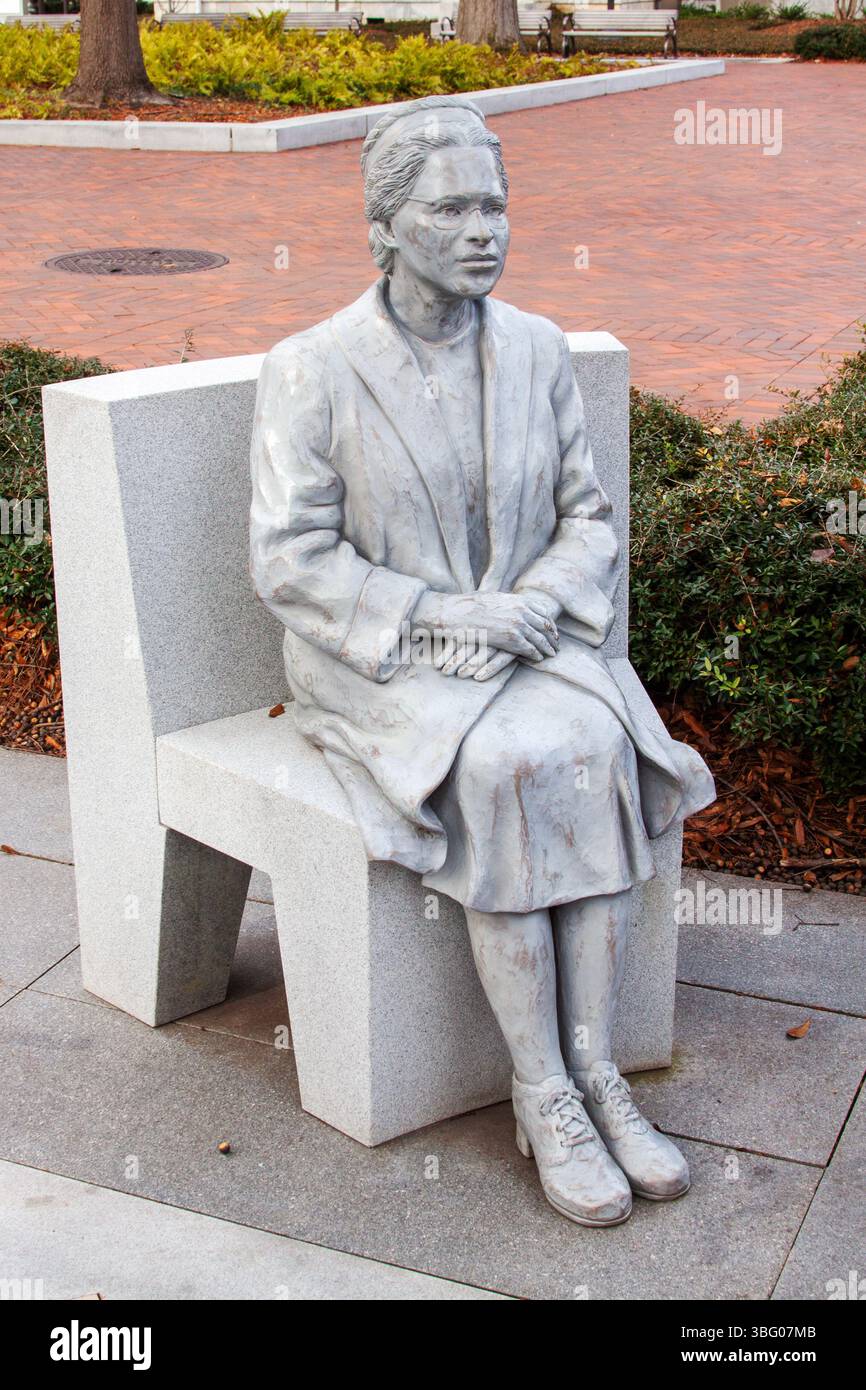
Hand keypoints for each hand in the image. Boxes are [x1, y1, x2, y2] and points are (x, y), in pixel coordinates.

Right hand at [413, 590, 558, 663]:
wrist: (457, 612)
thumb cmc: (470, 604)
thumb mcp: (495, 596)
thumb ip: (509, 601)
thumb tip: (514, 604)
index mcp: (520, 599)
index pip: (543, 612)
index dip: (551, 624)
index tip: (553, 631)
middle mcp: (522, 611)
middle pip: (545, 626)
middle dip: (553, 637)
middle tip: (557, 645)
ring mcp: (518, 624)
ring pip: (540, 639)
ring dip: (547, 648)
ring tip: (551, 654)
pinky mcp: (510, 638)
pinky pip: (529, 649)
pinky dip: (536, 654)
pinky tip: (538, 658)